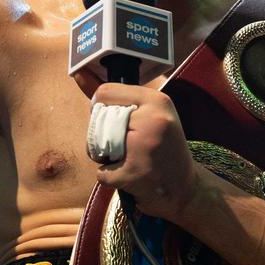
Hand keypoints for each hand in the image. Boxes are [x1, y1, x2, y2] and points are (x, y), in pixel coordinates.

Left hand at [89, 84, 200, 220]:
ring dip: (105, 157)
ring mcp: (144, 147)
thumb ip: (118, 98)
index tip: (112, 120)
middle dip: (102, 136)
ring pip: (96, 147)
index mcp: (158, 101)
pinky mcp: (134, 174)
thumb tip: (79, 74)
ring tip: (128, 160)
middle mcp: (153, 120)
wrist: (186, 189)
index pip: (106, 92)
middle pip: (99, 121)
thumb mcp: (151, 115)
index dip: (101, 108)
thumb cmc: (164, 150)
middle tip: (126, 146)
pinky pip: (102, 173)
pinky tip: (129, 177)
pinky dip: (110, 178)